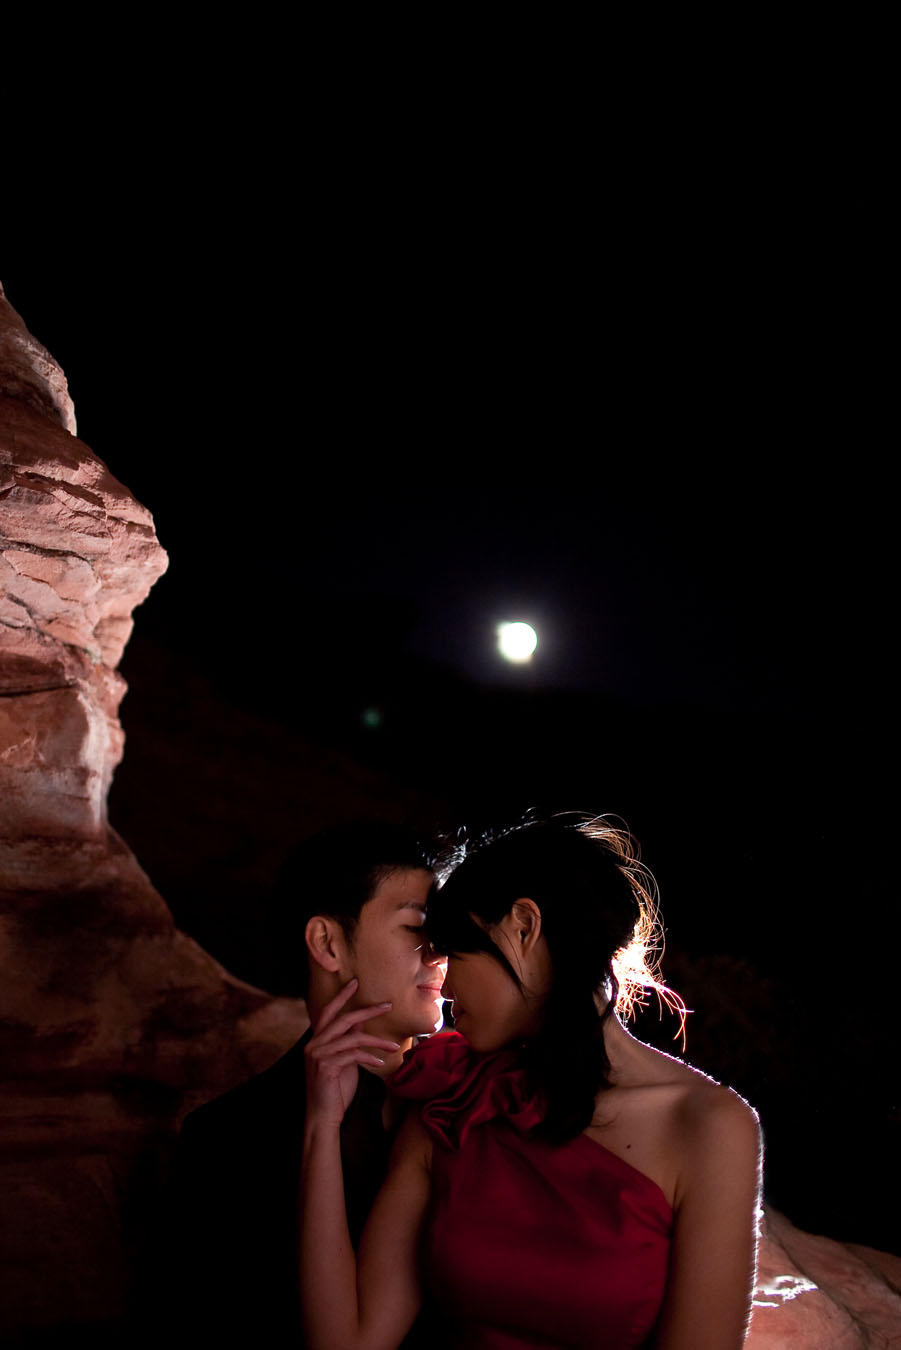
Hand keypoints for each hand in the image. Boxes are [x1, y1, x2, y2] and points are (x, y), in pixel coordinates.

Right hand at [304, 979, 399, 1128]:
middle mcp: (314, 1044)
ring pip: (353, 1038)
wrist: (323, 1116)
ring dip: (378, 1041)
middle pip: (343, 1019)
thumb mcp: (344, 1061)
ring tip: (394, 1045)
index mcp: (317, 1040)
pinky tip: (382, 1064)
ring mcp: (318, 1055)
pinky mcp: (326, 1067)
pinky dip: (370, 1058)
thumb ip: (349, 1040)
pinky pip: (354, 1055)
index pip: (328, 1012)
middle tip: (387, 1005)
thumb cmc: (335, 1089)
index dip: (341, 996)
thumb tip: (360, 1021)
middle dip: (367, 1010)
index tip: (355, 982)